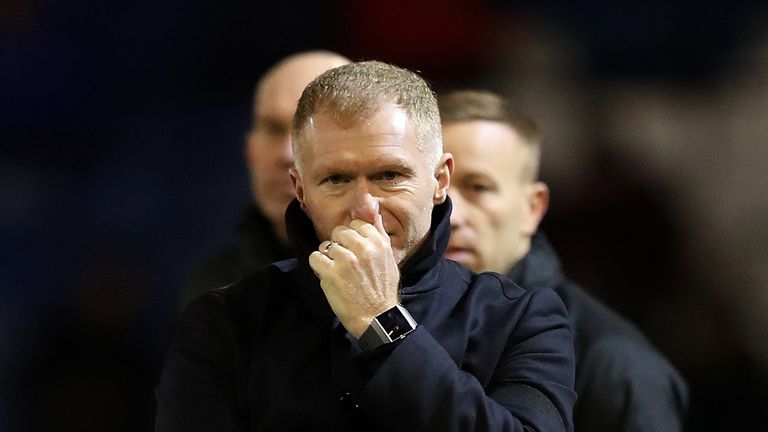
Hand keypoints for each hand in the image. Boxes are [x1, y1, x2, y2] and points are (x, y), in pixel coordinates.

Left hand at [308, 214, 399, 336]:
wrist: (377, 317)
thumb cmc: (383, 290)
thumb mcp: (389, 259)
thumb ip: (379, 233)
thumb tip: (372, 208)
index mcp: (378, 243)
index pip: (356, 224)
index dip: (351, 236)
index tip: (352, 249)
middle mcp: (363, 248)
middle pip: (339, 232)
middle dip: (338, 245)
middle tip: (343, 261)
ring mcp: (346, 260)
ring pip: (326, 245)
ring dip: (327, 257)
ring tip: (336, 271)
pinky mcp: (331, 273)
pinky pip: (315, 258)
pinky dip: (317, 266)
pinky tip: (326, 275)